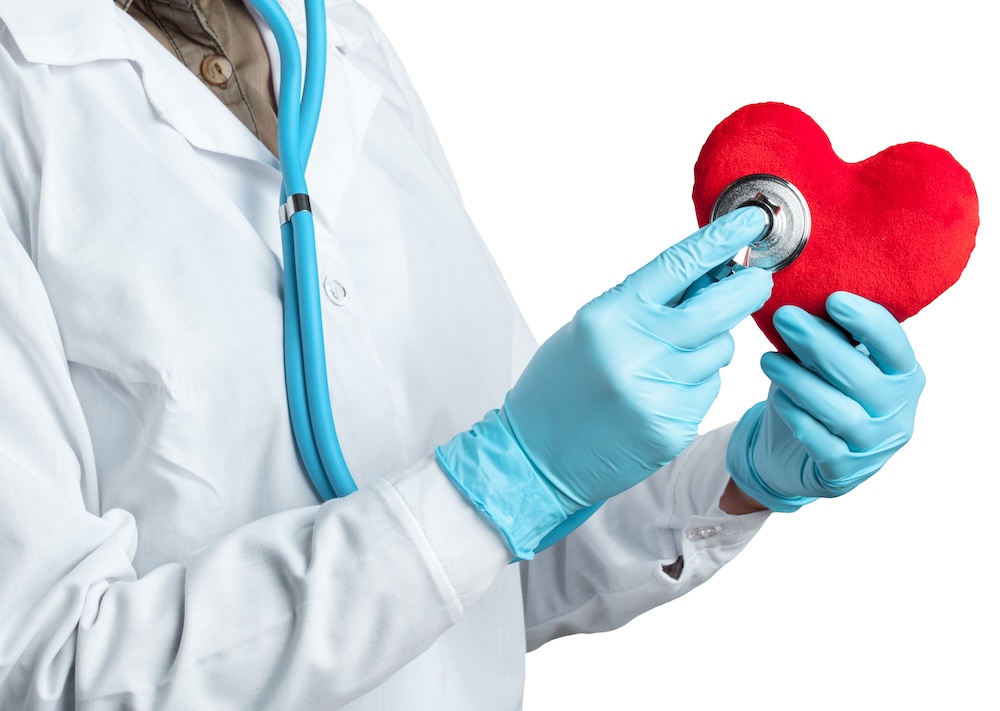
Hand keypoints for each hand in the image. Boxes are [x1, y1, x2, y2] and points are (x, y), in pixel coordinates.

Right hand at [437, 208, 772, 556]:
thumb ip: (646, 302)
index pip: (678, 266)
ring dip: (710, 344)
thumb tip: (708, 273)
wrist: (537, 455)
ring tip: (669, 356)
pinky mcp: (673, 428)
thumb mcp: (591, 327)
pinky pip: (708, 388)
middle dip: (746, 289)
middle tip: (758, 280)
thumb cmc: (561, 383)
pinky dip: (696, 382)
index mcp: (609, 317)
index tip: (752, 222)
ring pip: (719, 351)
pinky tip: (661, 391)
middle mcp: (635, 353)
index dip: (721, 240)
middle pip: (718, 309)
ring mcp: (657, 394)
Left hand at [727, 292, 924, 511]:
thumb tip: (800, 292)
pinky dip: (799, 418)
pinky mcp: (845, 472)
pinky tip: (779, 397)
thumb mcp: (830, 361)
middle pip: (861, 376)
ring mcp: (873, 446)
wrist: (799, 454)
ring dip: (800, 381)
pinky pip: (821, 443)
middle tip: (785, 317)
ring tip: (767, 359)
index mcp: (904, 375)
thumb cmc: (821, 392)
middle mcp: (897, 412)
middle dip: (820, 344)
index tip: (833, 298)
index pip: (894, 346)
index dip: (867, 322)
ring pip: (839, 411)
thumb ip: (830, 335)